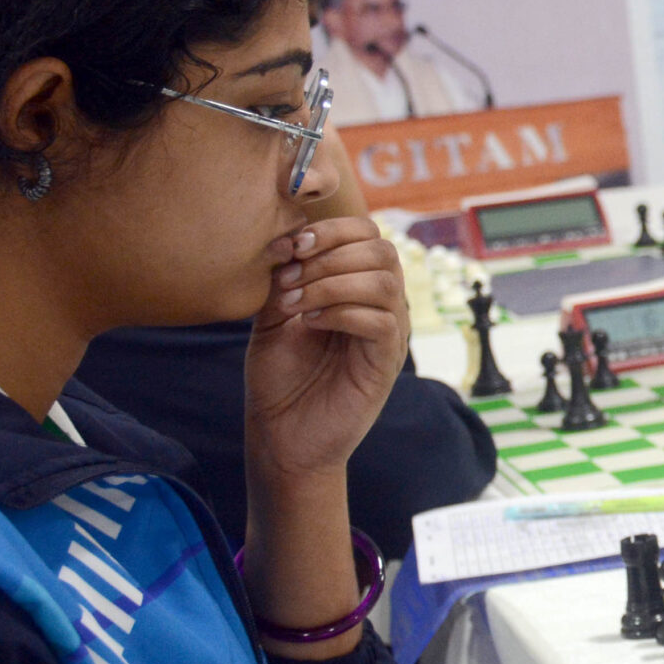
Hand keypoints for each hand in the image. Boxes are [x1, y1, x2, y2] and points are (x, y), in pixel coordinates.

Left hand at [244, 216, 407, 479]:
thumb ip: (286, 276)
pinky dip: (340, 312)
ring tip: (295, 303)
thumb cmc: (280, 376)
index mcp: (358, 287)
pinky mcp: (386, 362)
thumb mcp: (274, 314)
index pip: (367, 234)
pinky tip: (309, 323)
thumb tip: (288, 239)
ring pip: (383, 282)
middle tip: (291, 277)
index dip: (333, 230)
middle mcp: (381, 306)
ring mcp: (389, 334)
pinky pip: (381, 321)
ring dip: (331, 283)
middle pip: (381, 251)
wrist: (282, 434)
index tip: (292, 246)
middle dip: (330, 255)